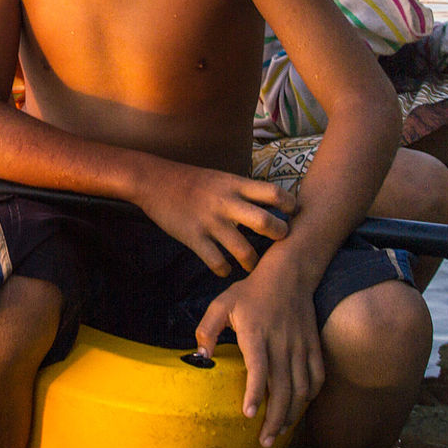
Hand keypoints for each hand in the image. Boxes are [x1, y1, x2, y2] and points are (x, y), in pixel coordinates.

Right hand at [133, 163, 296, 277]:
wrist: (154, 181)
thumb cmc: (192, 180)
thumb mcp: (222, 178)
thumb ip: (244, 191)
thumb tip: (271, 203)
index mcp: (235, 185)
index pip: (274, 193)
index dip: (290, 205)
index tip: (293, 215)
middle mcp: (226, 203)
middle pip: (265, 222)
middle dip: (279, 235)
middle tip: (281, 242)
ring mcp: (210, 222)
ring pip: (243, 250)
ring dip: (253, 262)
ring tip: (252, 265)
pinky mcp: (194, 237)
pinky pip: (217, 262)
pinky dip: (224, 270)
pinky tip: (225, 269)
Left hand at [194, 261, 324, 447]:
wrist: (288, 273)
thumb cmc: (251, 291)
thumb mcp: (222, 303)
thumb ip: (207, 329)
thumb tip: (200, 355)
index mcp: (256, 333)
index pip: (258, 368)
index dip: (254, 393)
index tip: (249, 414)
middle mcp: (281, 342)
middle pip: (282, 387)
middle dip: (274, 418)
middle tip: (264, 439)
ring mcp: (300, 345)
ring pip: (301, 388)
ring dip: (292, 414)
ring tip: (279, 431)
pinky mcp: (313, 345)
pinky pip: (317, 376)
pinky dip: (310, 396)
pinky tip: (300, 407)